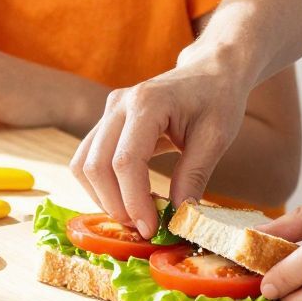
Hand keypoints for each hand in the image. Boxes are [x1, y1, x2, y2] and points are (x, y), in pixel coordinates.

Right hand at [73, 51, 253, 236]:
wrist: (210, 72)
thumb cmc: (217, 100)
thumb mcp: (215, 138)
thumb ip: (194, 176)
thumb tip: (178, 217)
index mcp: (148, 103)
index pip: (126, 161)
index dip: (134, 200)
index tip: (151, 228)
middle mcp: (119, 105)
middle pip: (95, 165)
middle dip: (115, 204)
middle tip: (143, 228)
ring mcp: (108, 112)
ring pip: (84, 165)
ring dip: (103, 198)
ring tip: (136, 216)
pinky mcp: (106, 123)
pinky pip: (89, 160)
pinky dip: (102, 186)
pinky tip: (129, 200)